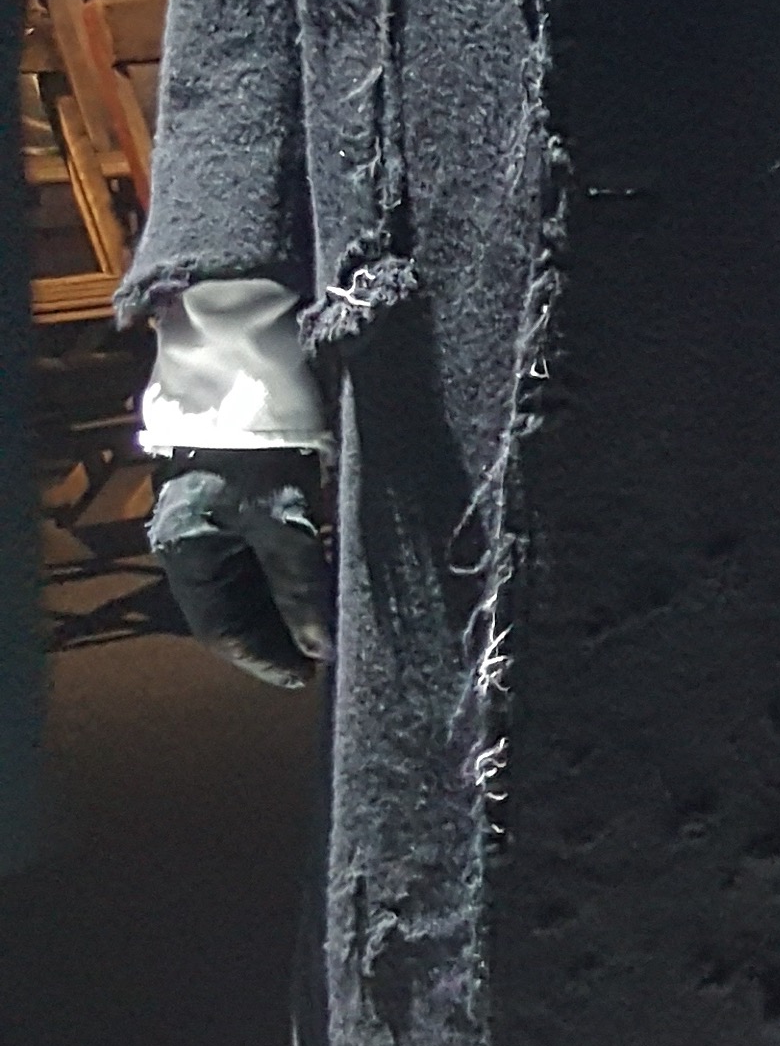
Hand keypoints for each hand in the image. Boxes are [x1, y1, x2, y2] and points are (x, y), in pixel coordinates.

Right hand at [147, 449, 334, 691]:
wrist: (245, 368)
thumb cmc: (258, 450)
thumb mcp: (285, 521)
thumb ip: (300, 587)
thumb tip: (320, 647)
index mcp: (185, 553)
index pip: (221, 632)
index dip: (265, 658)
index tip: (309, 676)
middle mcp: (189, 542)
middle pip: (235, 608)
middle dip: (279, 632)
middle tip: (326, 651)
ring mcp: (208, 519)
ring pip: (249, 580)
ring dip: (286, 601)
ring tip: (329, 618)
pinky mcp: (232, 497)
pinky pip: (257, 550)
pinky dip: (287, 570)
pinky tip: (320, 575)